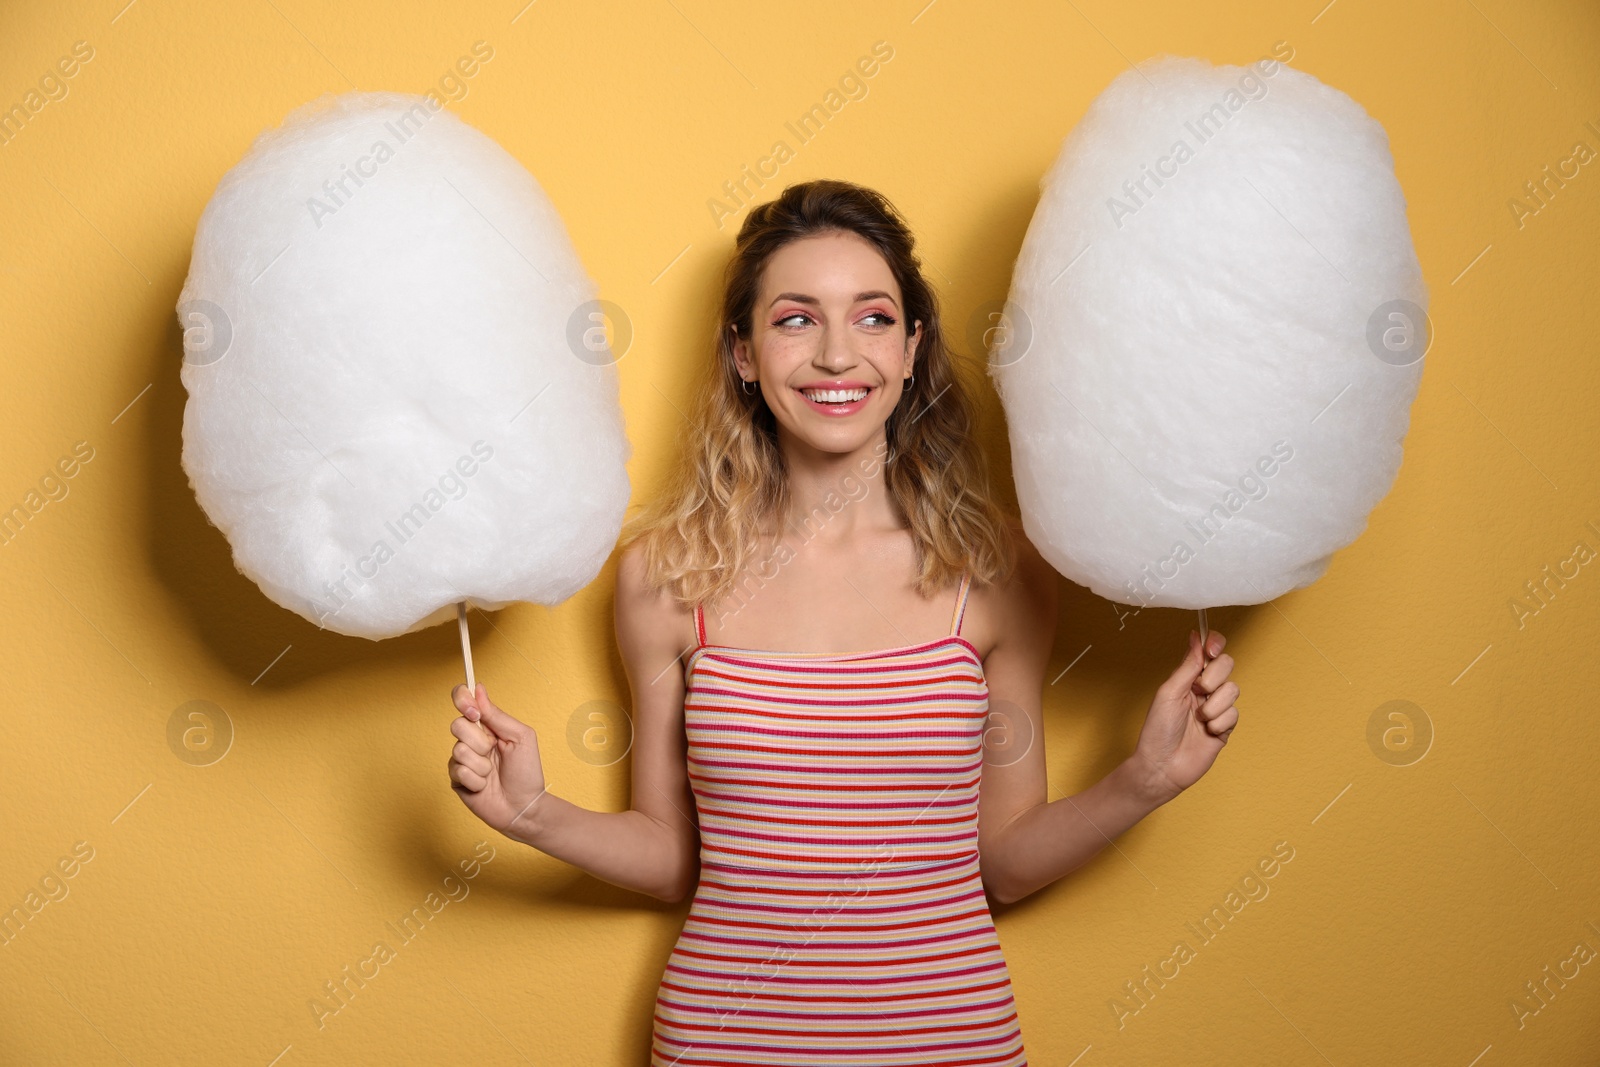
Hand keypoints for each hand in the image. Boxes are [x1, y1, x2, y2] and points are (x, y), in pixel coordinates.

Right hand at [448, 683, 548, 841]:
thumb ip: (497, 715)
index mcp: (487, 725)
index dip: (462, 700)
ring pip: (459, 750)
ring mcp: (462, 759)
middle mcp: (471, 740)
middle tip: (494, 752)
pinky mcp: (456, 779)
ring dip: (482, 764)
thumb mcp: (520, 736)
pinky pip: (459, 771)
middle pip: (457, 725)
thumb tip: (478, 689)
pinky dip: (477, 780)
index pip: (463, 701)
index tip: (473, 711)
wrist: (524, 806)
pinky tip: (484, 786)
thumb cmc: (526, 772)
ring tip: (492, 773)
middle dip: (480, 741)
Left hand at [1128, 630, 1239, 805]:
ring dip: (1214, 705)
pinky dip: (1220, 722)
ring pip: (1233, 690)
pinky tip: (1207, 732)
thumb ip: (1187, 666)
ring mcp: (1215, 709)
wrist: (1162, 766)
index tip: (1211, 648)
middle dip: (1215, 676)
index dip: (1214, 644)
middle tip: (1200, 690)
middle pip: (1226, 665)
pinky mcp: (1225, 727)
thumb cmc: (1157, 730)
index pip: (1208, 652)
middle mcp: (1203, 691)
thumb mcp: (1169, 692)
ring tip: (1199, 719)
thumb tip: (1195, 636)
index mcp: (1187, 679)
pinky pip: (1234, 714)